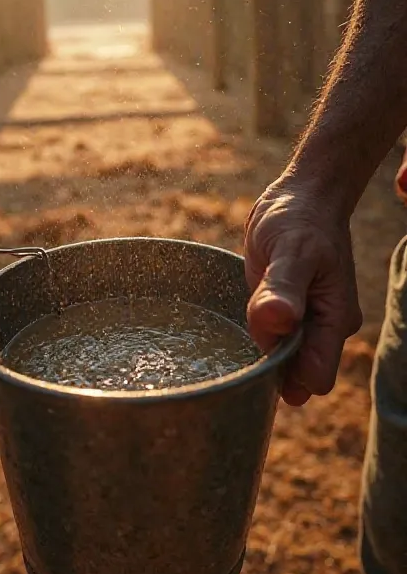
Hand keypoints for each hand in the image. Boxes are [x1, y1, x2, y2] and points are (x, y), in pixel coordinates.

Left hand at [244, 176, 361, 405]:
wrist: (301, 196)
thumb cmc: (300, 218)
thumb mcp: (290, 248)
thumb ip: (284, 287)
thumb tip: (278, 322)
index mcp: (335, 318)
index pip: (315, 377)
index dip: (286, 376)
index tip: (255, 354)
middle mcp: (324, 327)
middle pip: (297, 375)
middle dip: (269, 368)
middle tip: (240, 337)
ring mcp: (305, 322)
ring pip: (281, 359)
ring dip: (260, 352)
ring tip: (239, 324)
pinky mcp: (287, 314)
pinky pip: (272, 340)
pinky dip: (257, 337)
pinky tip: (239, 321)